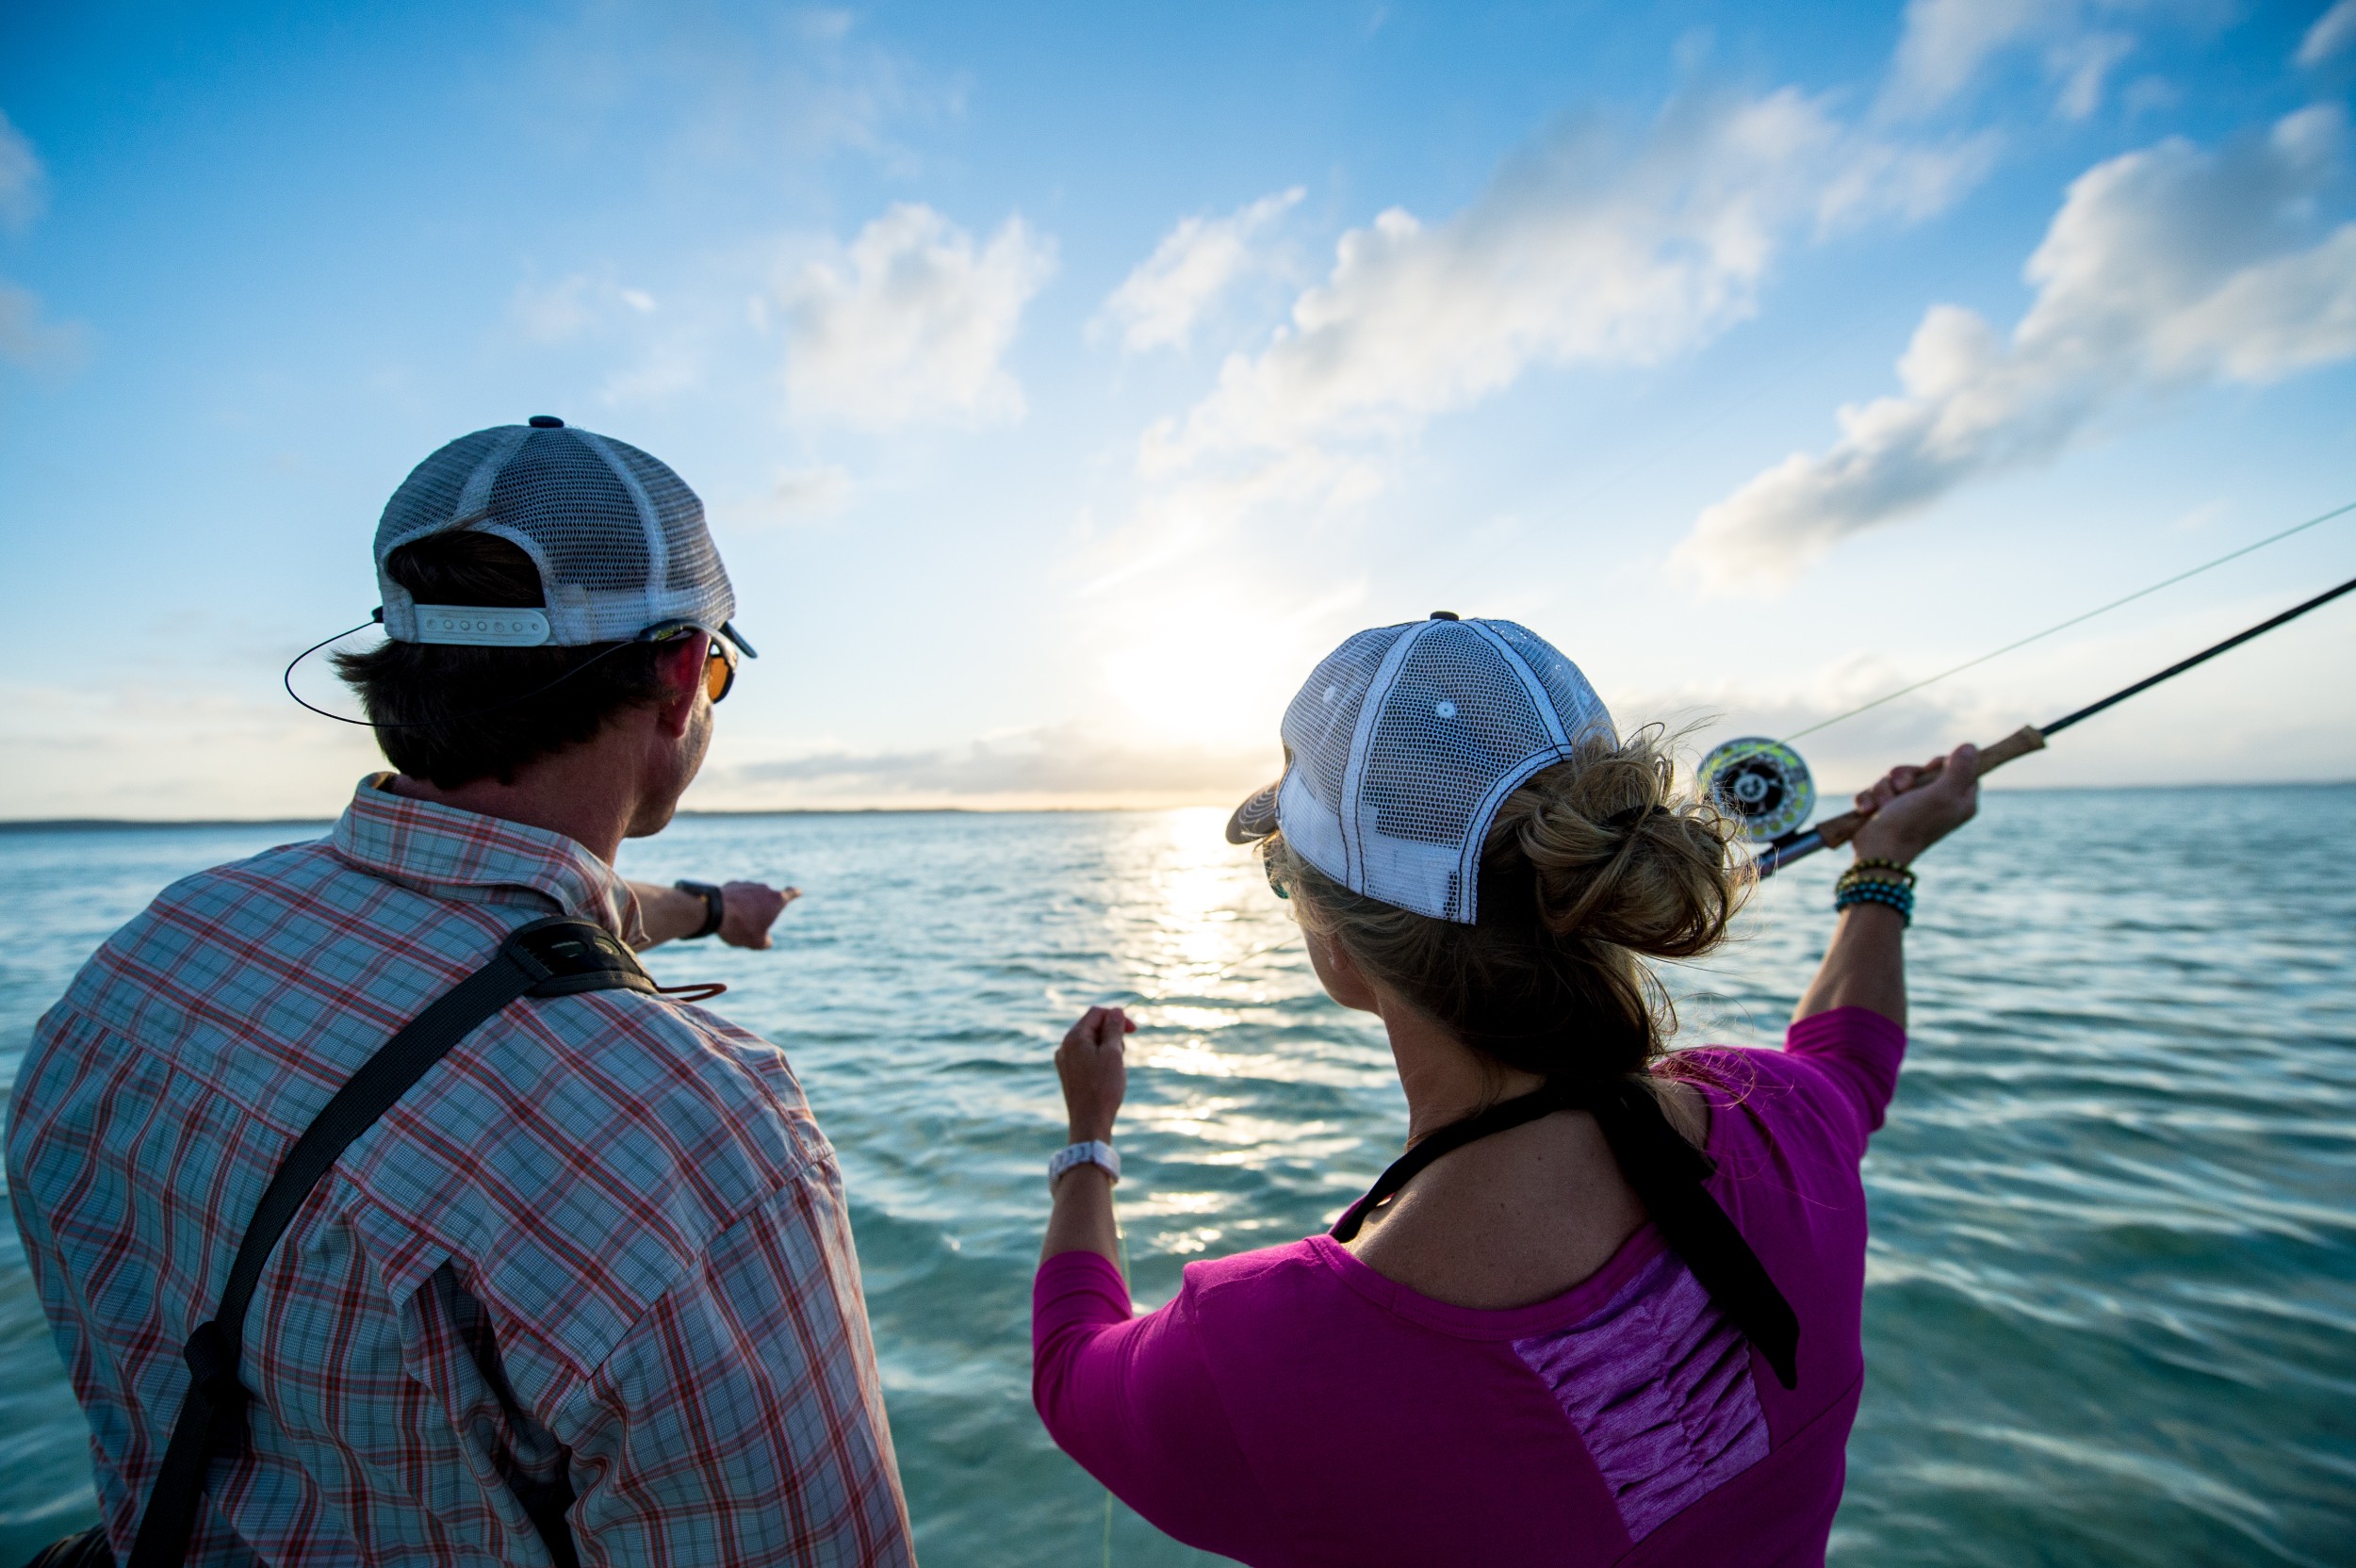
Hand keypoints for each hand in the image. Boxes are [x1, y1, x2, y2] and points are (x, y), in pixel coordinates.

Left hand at [719, 881, 798, 949]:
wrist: (714, 912)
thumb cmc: (740, 927)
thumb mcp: (756, 942)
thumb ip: (766, 942)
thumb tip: (766, 941)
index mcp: (776, 900)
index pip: (790, 894)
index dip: (794, 893)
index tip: (798, 891)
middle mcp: (764, 889)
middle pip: (767, 899)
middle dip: (762, 910)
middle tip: (750, 925)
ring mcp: (748, 884)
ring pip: (750, 898)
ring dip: (747, 906)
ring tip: (736, 921)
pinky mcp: (732, 885)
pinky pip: (737, 895)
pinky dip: (735, 903)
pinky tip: (726, 912)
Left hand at [1057, 1005, 1133, 1144]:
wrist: (1090, 1122)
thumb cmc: (1103, 1088)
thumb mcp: (1113, 1054)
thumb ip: (1114, 1029)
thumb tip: (1115, 1010)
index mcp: (1073, 1038)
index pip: (1096, 1013)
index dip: (1116, 1017)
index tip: (1134, 1030)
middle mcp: (1064, 1047)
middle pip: (1092, 1027)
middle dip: (1112, 1034)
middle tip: (1124, 1054)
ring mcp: (1065, 1061)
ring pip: (1090, 1043)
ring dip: (1108, 1048)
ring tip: (1116, 1068)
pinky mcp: (1069, 1075)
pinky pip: (1086, 1057)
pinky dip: (1100, 1060)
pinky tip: (1107, 1076)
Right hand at [1846, 743, 1979, 864]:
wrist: (1876, 852)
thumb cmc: (1911, 825)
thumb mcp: (1942, 795)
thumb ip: (1960, 770)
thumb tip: (1971, 746)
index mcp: (1959, 800)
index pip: (1959, 768)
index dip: (1942, 764)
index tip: (1929, 770)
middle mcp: (1937, 803)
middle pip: (1921, 770)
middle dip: (1903, 776)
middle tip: (1902, 789)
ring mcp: (1909, 807)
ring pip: (1894, 779)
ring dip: (1883, 789)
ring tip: (1883, 806)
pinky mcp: (1886, 811)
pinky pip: (1876, 791)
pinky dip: (1869, 799)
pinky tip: (1868, 811)